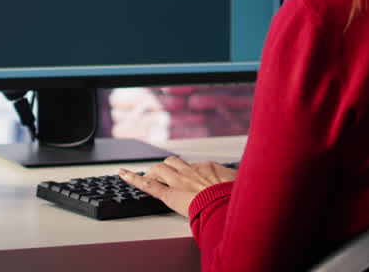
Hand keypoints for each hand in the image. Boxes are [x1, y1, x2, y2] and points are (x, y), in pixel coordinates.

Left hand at [118, 156, 236, 217]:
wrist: (226, 204)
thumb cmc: (234, 198)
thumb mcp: (241, 186)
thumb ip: (238, 183)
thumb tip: (245, 184)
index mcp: (208, 168)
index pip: (194, 167)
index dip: (188, 173)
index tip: (190, 180)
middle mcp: (191, 171)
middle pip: (173, 162)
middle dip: (166, 168)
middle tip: (163, 176)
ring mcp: (178, 181)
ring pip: (160, 169)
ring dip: (153, 173)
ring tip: (148, 178)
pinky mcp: (169, 194)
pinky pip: (148, 185)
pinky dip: (133, 179)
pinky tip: (122, 174)